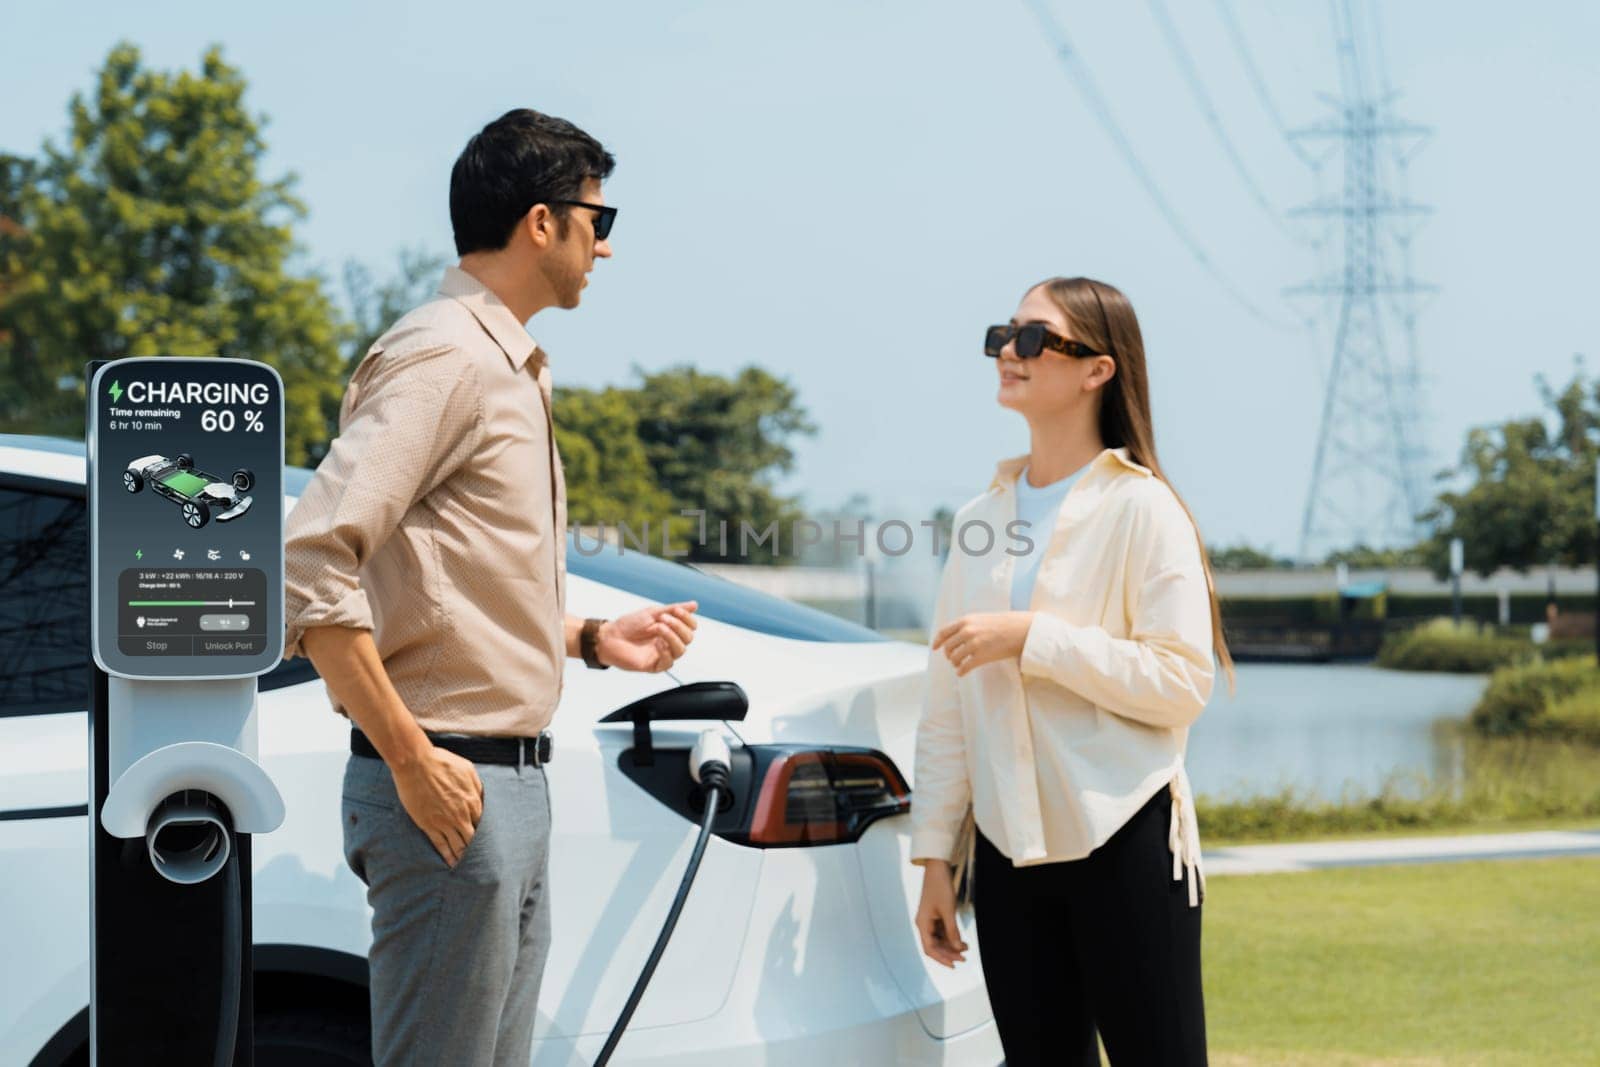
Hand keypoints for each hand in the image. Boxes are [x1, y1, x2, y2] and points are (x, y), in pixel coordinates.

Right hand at [392, 746, 483, 866]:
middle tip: (483, 861)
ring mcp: (444, 822)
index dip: (485, 833)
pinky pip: (440, 845)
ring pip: (458, 845)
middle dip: (477, 850)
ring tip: (469, 867)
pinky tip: (451, 863)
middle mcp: (461, 815)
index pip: (483, 824)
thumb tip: (482, 796)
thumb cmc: (442, 762)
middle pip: (472, 838)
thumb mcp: (468, 769)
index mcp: (473, 801)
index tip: (488, 841)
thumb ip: (477, 786)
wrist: (416, 763)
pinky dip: (447, 856)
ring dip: (463, 856)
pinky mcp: (428, 825)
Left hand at [599, 601, 698, 671]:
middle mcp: (669, 642)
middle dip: (679, 626)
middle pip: (688, 638)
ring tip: (658, 628)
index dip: (687, 618)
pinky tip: (657, 644)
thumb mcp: (652, 613)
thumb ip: (673, 610)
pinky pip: (668, 662)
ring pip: (681, 650)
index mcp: (670, 629)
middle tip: (663, 619)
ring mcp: (662, 654)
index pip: (690, 627)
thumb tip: (694, 605)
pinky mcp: (654, 665)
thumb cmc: (628, 625)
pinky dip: (665, 652)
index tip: (675, 610)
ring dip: (672, 637)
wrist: (609, 637)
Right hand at [914, 860, 968, 967]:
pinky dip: (952, 937)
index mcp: (922, 924)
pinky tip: (962, 940)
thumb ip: (952, 931)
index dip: (942, 959)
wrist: (938, 868)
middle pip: (935, 946)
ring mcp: (930, 920)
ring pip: (940, 940)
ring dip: (952, 945)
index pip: (930, 949)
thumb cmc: (941, 887)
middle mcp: (924, 924)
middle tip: (964, 958)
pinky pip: (943, 931)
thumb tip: (958, 948)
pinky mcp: (936, 916)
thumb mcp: (948, 911)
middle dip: (949, 953)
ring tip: (967, 948)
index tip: (954, 965)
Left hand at [932, 611, 1033, 677]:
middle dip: (948, 654)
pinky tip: (961, 673)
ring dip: (955, 663)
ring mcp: (974, 644)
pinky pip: (964, 667)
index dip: (937, 641)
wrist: (1021, 630)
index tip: (934, 647)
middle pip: (948, 647)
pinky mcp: (981, 656)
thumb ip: (968, 625)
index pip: (944, 632)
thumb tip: (955, 636)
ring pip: (955, 658)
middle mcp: (967, 631)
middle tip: (952, 658)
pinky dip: (961, 671)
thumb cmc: (1004, 624)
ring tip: (959, 665)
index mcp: (966, 620)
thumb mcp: (982, 618)